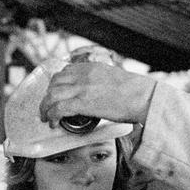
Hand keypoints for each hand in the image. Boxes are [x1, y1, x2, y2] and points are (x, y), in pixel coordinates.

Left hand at [39, 63, 154, 129]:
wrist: (143, 97)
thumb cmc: (135, 92)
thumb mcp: (114, 78)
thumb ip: (101, 81)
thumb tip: (98, 94)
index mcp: (91, 67)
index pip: (65, 72)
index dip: (57, 85)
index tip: (57, 94)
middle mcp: (83, 74)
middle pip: (54, 82)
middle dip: (48, 96)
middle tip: (48, 107)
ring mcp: (82, 88)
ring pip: (52, 95)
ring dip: (45, 108)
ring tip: (47, 117)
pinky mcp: (82, 103)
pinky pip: (58, 108)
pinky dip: (52, 116)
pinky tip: (53, 123)